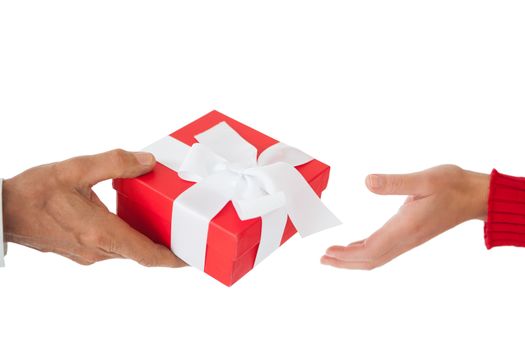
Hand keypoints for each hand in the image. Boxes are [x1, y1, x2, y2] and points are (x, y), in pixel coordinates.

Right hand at [2, 149, 184, 266]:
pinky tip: (130, 217)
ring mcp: (88, 253)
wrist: (2, 211)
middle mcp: (97, 249)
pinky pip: (113, 247)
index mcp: (100, 233)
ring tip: (162, 220)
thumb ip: (115, 163)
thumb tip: (148, 161)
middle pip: (141, 253)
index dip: (173, 258)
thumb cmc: (33, 192)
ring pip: (127, 250)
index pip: (147, 255)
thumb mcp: (76, 169)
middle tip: (184, 230)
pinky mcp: (80, 250)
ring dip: (145, 239)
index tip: (192, 256)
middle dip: (164, 244)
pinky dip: (128, 236)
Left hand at [321, 165, 489, 269]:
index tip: (327, 252)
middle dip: (345, 262)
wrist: (475, 196)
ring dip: (354, 259)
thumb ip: (395, 182)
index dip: (347, 254)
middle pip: (370, 259)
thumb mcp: (425, 179)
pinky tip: (357, 246)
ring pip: (377, 257)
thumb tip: (367, 182)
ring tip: (333, 256)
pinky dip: (366, 251)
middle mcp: (406, 238)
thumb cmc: (452, 185)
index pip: (370, 248)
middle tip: (322, 259)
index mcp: (406, 227)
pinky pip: (385, 250)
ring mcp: (409, 239)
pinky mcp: (411, 235)